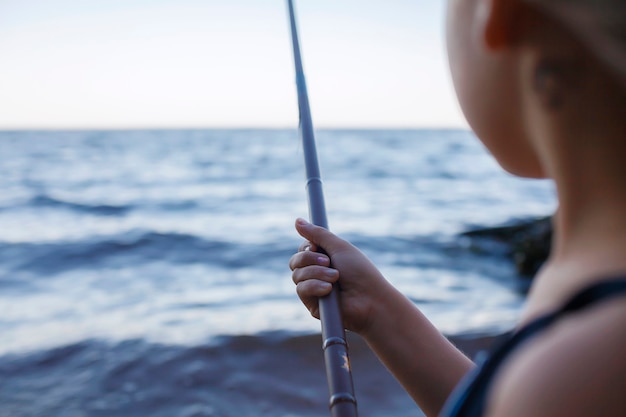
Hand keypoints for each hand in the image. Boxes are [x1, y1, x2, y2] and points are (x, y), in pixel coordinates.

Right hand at [289, 218, 393, 333]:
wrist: (370, 299)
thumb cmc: (360, 272)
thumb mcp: (339, 247)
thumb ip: (318, 234)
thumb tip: (297, 220)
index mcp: (324, 259)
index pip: (303, 249)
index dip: (306, 247)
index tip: (316, 247)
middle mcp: (316, 274)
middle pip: (295, 261)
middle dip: (310, 259)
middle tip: (329, 262)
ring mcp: (313, 290)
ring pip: (297, 275)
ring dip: (317, 273)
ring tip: (336, 277)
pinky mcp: (313, 305)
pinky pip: (301, 290)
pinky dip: (315, 286)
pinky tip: (329, 290)